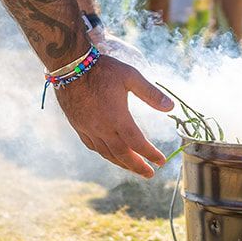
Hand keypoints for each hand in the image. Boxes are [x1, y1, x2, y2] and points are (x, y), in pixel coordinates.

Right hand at [54, 55, 174, 177]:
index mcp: (117, 118)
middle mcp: (102, 128)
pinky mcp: (78, 126)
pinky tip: (109, 154)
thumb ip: (151, 93)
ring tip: (133, 168)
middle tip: (150, 174)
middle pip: (122, 154)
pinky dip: (104, 154)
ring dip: (121, 163)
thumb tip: (171, 107)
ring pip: (106, 153)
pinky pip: (92, 146)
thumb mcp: (131, 76)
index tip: (161, 161)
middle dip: (137, 166)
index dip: (151, 154)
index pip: (138, 143)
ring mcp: (88, 129)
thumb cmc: (103, 69)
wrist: (70, 66)